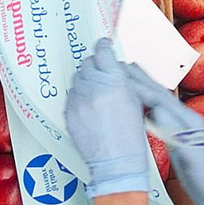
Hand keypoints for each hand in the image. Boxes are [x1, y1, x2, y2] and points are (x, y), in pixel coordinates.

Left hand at [63, 39, 156, 199]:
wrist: (116, 160)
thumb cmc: (130, 133)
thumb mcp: (135, 100)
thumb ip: (123, 79)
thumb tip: (113, 64)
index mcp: (115, 82)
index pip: (103, 52)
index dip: (103, 45)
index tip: (103, 44)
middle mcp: (95, 87)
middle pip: (87, 63)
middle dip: (94, 65)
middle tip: (101, 72)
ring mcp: (79, 100)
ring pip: (77, 78)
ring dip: (85, 81)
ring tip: (96, 94)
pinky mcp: (68, 112)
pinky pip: (70, 95)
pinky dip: (78, 97)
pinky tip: (89, 108)